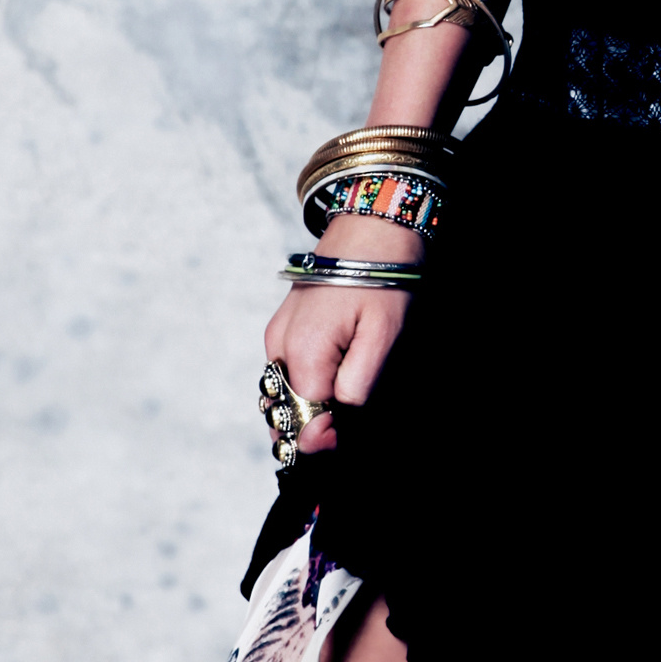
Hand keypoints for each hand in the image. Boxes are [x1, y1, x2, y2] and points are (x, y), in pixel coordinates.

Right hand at [262, 216, 417, 457]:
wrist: (372, 225)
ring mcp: (278, 336)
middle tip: (344, 428)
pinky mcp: (284, 328)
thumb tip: (331, 426)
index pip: (302, 420)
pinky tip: (327, 390)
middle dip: (309, 429)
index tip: (350, 432)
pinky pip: (285, 373)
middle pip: (283, 412)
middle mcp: (279, 347)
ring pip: (280, 395)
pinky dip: (302, 389)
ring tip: (335, 414)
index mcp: (301, 352)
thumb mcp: (383, 336)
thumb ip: (356, 387)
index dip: (327, 435)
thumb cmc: (382, 278)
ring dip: (303, 412)